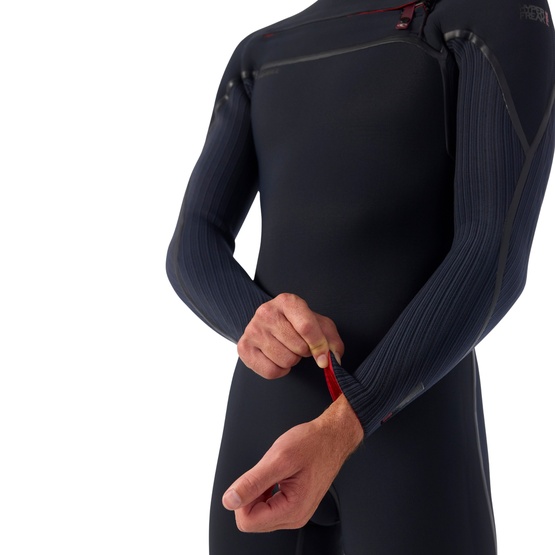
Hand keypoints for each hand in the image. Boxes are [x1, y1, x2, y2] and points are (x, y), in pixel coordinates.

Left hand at [221, 395, 363, 531]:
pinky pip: (268, 507)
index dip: (242, 498)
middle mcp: (295, 517)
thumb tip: (229, 500)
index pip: (247, 522)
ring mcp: (296, 513)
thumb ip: (252, 482)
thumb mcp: (278, 458)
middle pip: (251, 520)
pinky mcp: (294, 505)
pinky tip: (275, 476)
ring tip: (273, 472)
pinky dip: (265, 490)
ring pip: (258, 513)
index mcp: (292, 510)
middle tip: (265, 472)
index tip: (253, 478)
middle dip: (250, 495)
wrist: (332, 437)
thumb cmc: (312, 443)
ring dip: (258, 491)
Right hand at [237, 293, 343, 378]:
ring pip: (285, 361)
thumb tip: (332, 359)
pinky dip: (279, 370)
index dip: (319, 346)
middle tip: (298, 344)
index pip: (306, 327)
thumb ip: (331, 340)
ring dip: (292, 361)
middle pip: (298, 347)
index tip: (324, 358)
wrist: (268, 322)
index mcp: (287, 301)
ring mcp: (253, 329)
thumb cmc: (296, 323)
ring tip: (287, 349)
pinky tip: (277, 358)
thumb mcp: (319, 324)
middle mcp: (266, 312)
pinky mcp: (244, 347)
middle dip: (304, 351)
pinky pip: (271, 371)